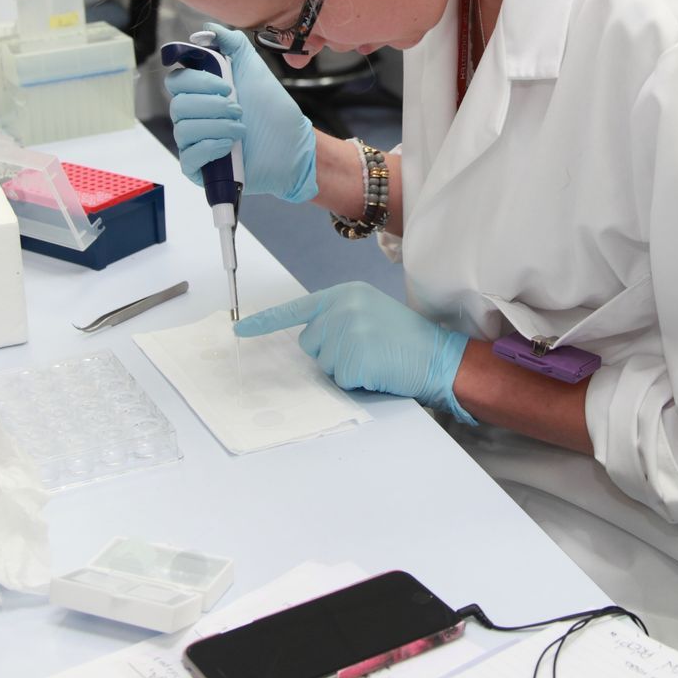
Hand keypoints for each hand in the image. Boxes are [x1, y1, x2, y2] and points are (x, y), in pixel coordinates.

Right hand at [165, 25, 316, 202]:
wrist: (293, 146)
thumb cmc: (273, 110)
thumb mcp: (254, 70)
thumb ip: (233, 45)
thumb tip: (207, 28)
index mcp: (201, 93)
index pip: (176, 81)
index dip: (198, 81)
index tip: (227, 84)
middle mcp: (194, 117)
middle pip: (178, 104)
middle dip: (211, 105)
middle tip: (238, 108)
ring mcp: (195, 143)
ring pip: (183, 130)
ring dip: (216, 126)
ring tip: (241, 128)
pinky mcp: (200, 169)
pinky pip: (187, 158)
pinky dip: (209, 148)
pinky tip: (230, 145)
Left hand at [236, 283, 473, 422]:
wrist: (439, 356)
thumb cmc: (406, 339)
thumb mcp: (370, 313)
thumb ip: (339, 317)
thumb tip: (310, 339)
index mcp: (345, 294)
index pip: (296, 308)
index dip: (265, 322)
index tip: (239, 330)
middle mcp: (342, 308)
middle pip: (310, 342)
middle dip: (331, 353)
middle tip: (367, 350)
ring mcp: (347, 333)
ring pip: (323, 364)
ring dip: (346, 369)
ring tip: (376, 359)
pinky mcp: (354, 359)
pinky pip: (340, 381)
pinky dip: (358, 383)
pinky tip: (379, 370)